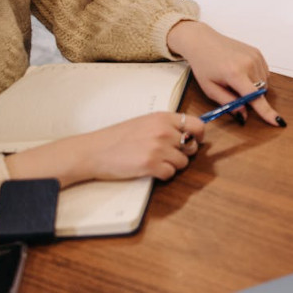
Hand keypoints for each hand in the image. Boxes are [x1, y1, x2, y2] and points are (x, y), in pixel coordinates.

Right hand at [77, 112, 204, 180]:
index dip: (198, 136)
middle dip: (184, 153)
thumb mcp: (145, 122)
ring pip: (183, 162)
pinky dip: (163, 175)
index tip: (194, 141)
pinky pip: (170, 173)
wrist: (94, 151)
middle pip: (192, 146)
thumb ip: (166, 125)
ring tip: (155, 162)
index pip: (198, 125)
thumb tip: (189, 133)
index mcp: (163, 118)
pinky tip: (150, 170)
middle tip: (168, 155)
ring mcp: (158, 148)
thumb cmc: (117, 137)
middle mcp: (164, 131)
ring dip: (172, 165)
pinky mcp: (151, 165)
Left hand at [166, 21, 282, 126]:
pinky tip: (242, 72)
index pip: (254, 97)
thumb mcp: (210, 89)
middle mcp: (248, 64)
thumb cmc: (204, 64)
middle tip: (232, 90)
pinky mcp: (258, 53)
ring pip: (263, 84)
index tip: (278, 121)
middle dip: (250, 97)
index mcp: (234, 73)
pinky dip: (256, 78)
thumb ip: (228, 103)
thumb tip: (244, 115)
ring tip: (235, 78)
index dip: (267, 112)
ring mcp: (255, 57)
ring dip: (253, 87)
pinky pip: (264, 73)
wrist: (203, 41)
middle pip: (260, 92)